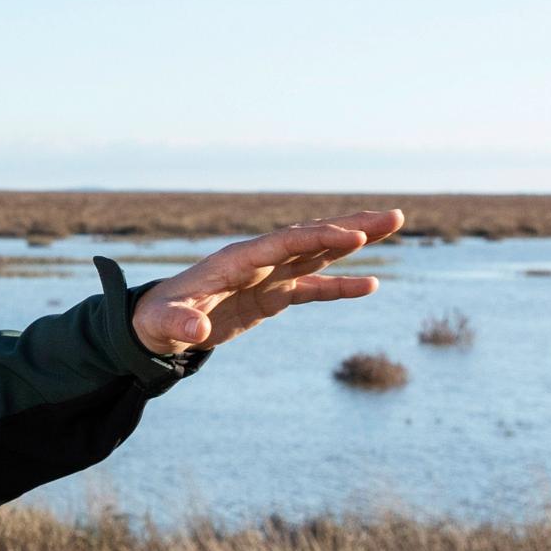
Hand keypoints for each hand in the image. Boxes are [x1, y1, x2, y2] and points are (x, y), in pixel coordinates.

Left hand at [130, 210, 405, 357]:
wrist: (157, 325)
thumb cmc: (158, 319)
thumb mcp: (164, 324)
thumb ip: (180, 325)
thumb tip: (196, 334)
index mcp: (235, 260)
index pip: (285, 243)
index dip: (319, 238)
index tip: (355, 236)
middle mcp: (257, 260)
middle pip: (311, 238)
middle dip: (351, 227)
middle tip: (393, 216)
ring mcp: (268, 276)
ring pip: (319, 254)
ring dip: (354, 242)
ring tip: (392, 226)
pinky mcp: (273, 294)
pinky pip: (313, 287)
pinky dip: (340, 286)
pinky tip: (371, 285)